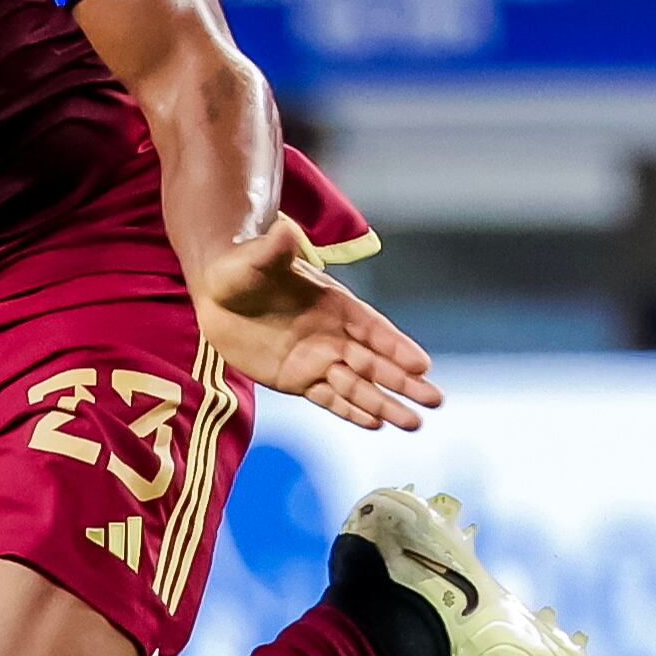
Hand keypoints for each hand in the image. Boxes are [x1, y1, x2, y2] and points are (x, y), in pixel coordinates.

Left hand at [193, 215, 442, 431]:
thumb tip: (283, 230)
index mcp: (335, 305)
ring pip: (357, 386)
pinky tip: (376, 424)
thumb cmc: (241, 270)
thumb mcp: (255, 259)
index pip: (372, 330)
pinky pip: (328, 398)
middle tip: (436, 400)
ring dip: (384, 404)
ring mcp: (317, 359)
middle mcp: (333, 335)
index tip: (422, 365)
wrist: (218, 292)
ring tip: (414, 424)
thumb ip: (274, 251)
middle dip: (404, 382)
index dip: (396, 347)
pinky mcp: (296, 379)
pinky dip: (350, 411)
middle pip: (375, 363)